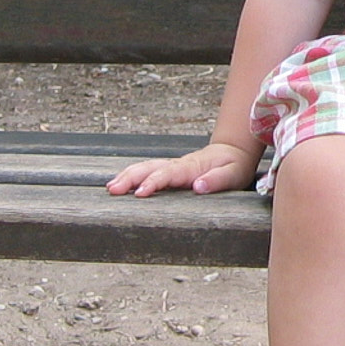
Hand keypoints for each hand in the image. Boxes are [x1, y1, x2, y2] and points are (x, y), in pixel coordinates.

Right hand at [106, 141, 258, 196]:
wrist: (233, 152)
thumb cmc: (234, 166)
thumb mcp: (233, 174)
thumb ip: (217, 180)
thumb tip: (198, 186)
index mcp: (192, 167)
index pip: (168, 174)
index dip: (154, 182)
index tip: (140, 193)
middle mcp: (178, 165)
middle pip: (150, 167)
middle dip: (130, 177)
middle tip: (113, 189)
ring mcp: (172, 166)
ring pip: (146, 167)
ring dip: (127, 175)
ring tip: (110, 188)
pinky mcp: (170, 170)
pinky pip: (148, 170)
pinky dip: (132, 175)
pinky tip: (120, 183)